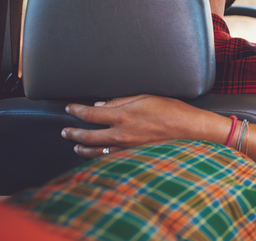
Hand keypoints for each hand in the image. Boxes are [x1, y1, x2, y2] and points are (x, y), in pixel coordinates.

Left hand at [61, 95, 211, 158]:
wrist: (190, 131)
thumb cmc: (172, 111)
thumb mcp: (146, 97)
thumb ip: (121, 101)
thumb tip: (102, 105)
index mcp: (123, 115)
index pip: (90, 114)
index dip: (76, 110)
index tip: (70, 108)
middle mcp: (121, 133)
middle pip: (87, 135)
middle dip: (73, 133)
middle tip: (65, 131)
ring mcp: (126, 147)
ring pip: (96, 150)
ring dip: (82, 147)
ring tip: (76, 145)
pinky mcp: (133, 155)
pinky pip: (110, 157)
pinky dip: (99, 156)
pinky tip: (96, 154)